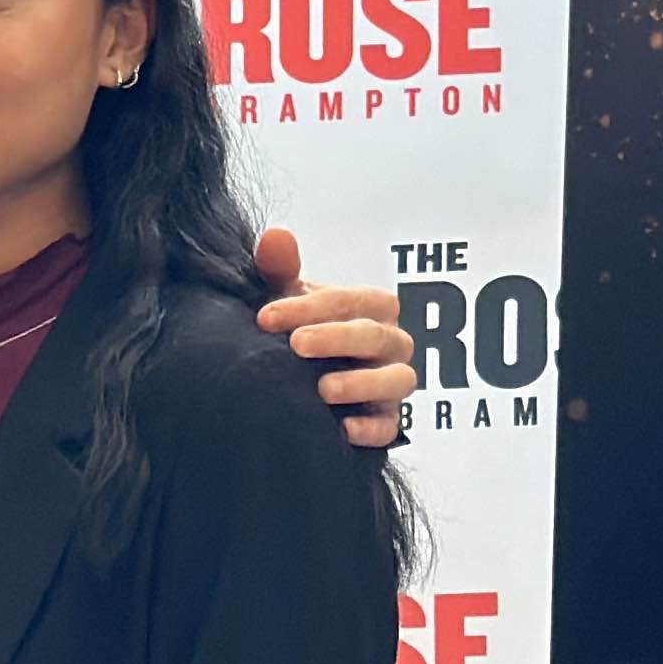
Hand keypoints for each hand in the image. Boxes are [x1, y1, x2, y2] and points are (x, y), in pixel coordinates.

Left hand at [250, 225, 413, 449]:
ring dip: (362, 383)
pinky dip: (372, 428)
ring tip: (322, 389)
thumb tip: (275, 235)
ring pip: (397, 380)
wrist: (296, 380)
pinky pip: (390, 427)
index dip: (308, 305)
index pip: (349, 300)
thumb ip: (280, 270)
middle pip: (376, 336)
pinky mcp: (385, 420)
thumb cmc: (298, 329)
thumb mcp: (285, 299)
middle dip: (337, 339)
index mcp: (370, 308)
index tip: (265, 317)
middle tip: (296, 345)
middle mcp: (390, 342)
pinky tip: (343, 428)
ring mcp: (391, 382)